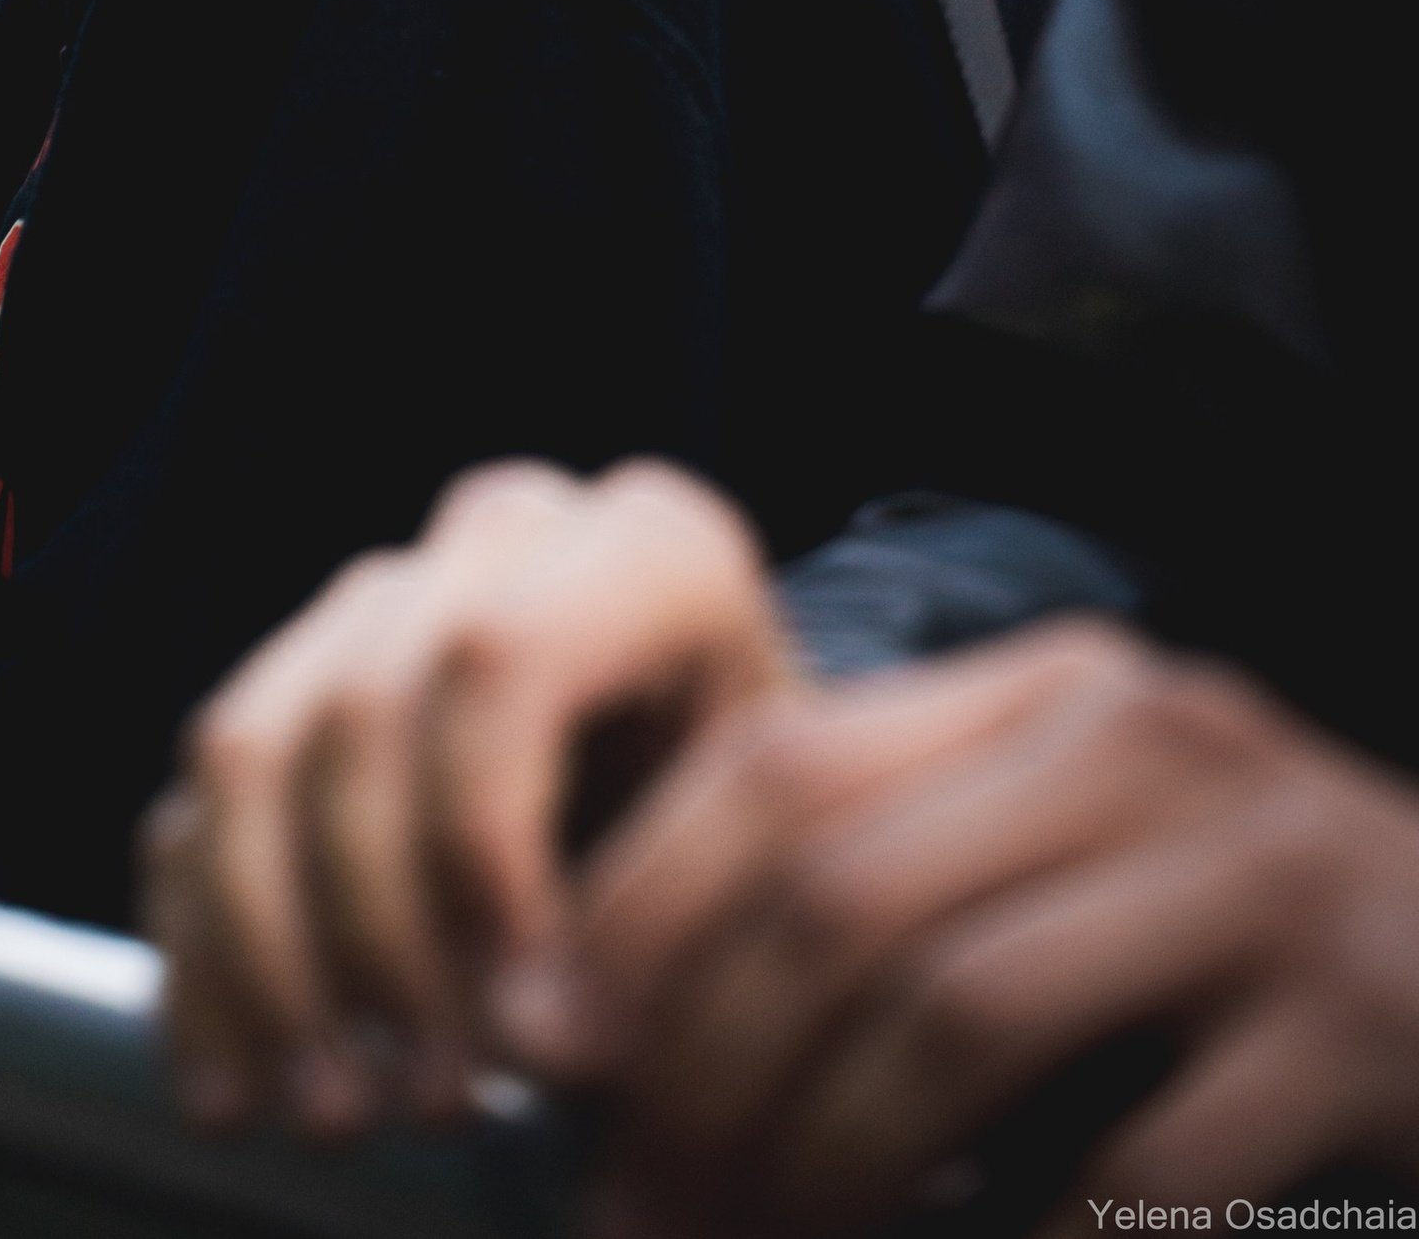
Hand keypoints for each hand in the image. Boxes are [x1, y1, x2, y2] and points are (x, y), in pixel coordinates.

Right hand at [140, 459, 791, 1136]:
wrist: (742, 824)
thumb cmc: (771, 846)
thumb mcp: (766, 865)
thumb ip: (653, 930)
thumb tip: (529, 1042)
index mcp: (640, 550)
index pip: (499, 656)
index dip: (479, 839)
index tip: (522, 1020)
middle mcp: (497, 544)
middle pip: (363, 711)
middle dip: (377, 936)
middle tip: (435, 1107)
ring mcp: (378, 605)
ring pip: (251, 750)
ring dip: (270, 958)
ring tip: (334, 1115)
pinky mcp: (292, 692)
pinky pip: (197, 811)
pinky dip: (203, 962)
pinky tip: (236, 1089)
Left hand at [581, 620, 1418, 1234]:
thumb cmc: (1239, 954)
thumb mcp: (1059, 869)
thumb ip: (881, 889)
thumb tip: (606, 1031)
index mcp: (1044, 693)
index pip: (776, 761)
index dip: (633, 912)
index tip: (542, 1053)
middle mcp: (1142, 745)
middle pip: (838, 892)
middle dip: (702, 1074)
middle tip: (631, 1217)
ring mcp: (1261, 880)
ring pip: (957, 1015)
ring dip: (825, 1170)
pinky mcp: (1356, 1032)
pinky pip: (1135, 1168)